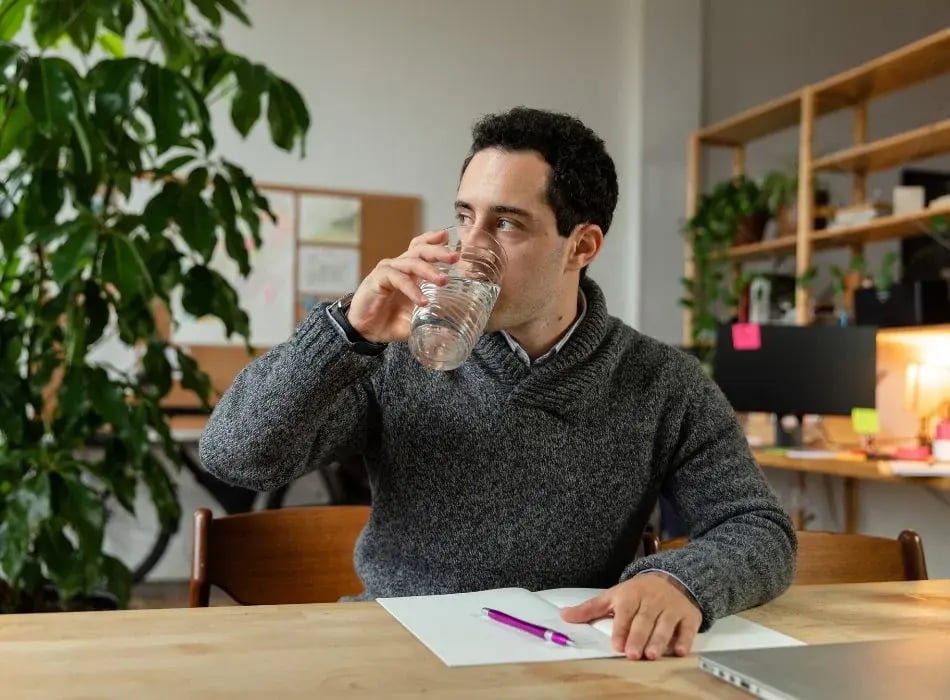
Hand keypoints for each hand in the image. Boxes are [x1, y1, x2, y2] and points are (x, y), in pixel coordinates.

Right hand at [346, 229, 458, 342]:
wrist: (365, 332)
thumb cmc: (390, 321)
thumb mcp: (416, 319)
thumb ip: (433, 319)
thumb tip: (454, 332)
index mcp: (409, 270)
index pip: (421, 247)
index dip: (434, 241)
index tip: (449, 239)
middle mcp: (399, 267)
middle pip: (420, 250)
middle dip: (439, 252)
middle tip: (455, 258)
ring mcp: (388, 271)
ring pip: (411, 262)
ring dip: (429, 270)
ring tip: (444, 281)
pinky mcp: (378, 280)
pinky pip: (398, 279)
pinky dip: (412, 289)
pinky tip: (422, 301)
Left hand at [560, 572, 701, 660]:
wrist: (673, 578)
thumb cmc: (637, 592)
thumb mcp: (613, 596)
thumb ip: (590, 609)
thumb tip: (563, 616)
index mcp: (631, 595)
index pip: (625, 612)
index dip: (621, 628)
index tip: (617, 644)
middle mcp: (652, 601)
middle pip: (644, 620)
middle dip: (638, 637)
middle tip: (633, 654)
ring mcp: (671, 608)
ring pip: (665, 625)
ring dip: (659, 640)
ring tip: (652, 655)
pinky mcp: (688, 615)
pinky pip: (687, 628)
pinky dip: (685, 639)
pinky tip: (680, 651)